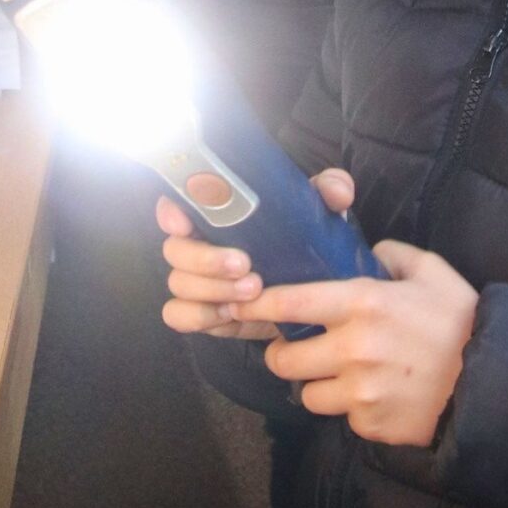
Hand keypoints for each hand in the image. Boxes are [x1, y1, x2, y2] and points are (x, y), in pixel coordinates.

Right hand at [158, 169, 355, 341]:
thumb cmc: (305, 240)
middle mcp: (199, 243)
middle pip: (175, 250)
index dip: (171, 211)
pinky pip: (179, 316)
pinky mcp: (204, 313)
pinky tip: (231, 315)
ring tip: (254, 292)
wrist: (311, 289)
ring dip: (212, 290)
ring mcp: (198, 281)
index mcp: (217, 213)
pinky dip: (200, 317)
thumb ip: (329, 192)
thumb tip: (336, 190)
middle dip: (206, 259)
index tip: (185, 221)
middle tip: (246, 266)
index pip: (177, 202)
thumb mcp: (320, 212)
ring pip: (179, 284)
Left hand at [250, 242, 477, 445]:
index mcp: (363, 303)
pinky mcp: (371, 425)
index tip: (243, 305)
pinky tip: (379, 396)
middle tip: (301, 349)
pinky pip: (343, 418)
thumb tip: (368, 252)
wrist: (495, 384)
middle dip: (285, 355)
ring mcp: (360, 392)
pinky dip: (354, 409)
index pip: (288, 303)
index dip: (258, 305)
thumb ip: (392, 255)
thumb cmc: (463, 321)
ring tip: (345, 375)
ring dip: (319, 386)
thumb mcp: (432, 272)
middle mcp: (353, 348)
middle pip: (283, 360)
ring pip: (307, 395)